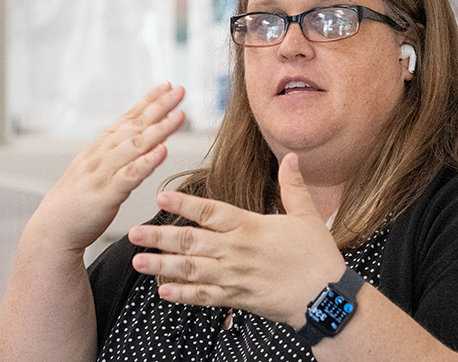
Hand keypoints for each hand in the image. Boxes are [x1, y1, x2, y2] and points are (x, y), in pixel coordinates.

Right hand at [28, 82, 185, 253]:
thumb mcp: (97, 168)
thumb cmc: (78, 200)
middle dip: (159, 106)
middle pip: (135, 125)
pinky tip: (162, 151)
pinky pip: (130, 175)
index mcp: (102, 147)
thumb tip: (138, 136)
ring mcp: (104, 172)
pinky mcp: (107, 194)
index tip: (168, 85)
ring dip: (159, 129)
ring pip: (136, 146)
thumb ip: (117, 152)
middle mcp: (103, 154)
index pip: (129, 117)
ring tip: (179, 116)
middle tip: (180, 90)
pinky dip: (147, 162)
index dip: (149, 100)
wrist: (53, 228)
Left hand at [129, 153, 346, 327]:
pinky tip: (163, 291)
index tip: (161, 197)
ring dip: (161, 265)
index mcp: (251, 227)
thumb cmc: (318, 257)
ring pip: (190, 270)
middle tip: (132, 233)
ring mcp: (234, 278)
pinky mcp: (237, 299)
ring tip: (137, 260)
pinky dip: (182, 295)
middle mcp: (236, 252)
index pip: (211, 212)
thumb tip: (290, 156)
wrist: (325, 299)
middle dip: (159, 237)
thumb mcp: (307, 216)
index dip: (185, 204)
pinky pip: (204, 297)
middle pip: (191, 242)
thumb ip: (292, 186)